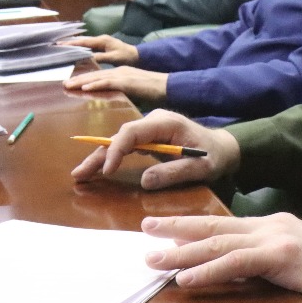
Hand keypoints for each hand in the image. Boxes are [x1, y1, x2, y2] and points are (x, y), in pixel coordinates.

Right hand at [60, 34, 137, 64]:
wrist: (136, 55)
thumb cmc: (127, 57)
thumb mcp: (114, 58)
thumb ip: (101, 57)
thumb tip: (88, 57)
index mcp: (102, 40)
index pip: (84, 42)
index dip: (72, 43)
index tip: (60, 44)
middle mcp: (100, 39)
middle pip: (82, 40)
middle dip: (69, 42)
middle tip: (56, 44)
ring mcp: (101, 42)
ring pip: (84, 43)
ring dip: (74, 44)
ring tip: (61, 46)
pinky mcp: (101, 46)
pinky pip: (88, 46)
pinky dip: (80, 47)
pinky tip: (74, 50)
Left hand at [64, 66, 167, 100]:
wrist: (169, 85)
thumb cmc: (155, 91)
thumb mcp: (135, 92)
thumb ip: (123, 95)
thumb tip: (114, 105)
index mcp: (121, 73)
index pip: (99, 75)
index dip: (85, 79)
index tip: (72, 83)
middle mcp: (119, 71)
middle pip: (95, 74)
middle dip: (78, 79)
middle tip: (63, 84)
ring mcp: (123, 74)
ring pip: (98, 76)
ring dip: (81, 81)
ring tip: (68, 85)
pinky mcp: (127, 81)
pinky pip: (108, 82)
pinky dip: (95, 84)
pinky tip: (85, 87)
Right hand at [71, 109, 239, 187]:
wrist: (222, 148)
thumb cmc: (214, 156)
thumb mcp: (200, 167)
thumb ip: (174, 172)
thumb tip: (145, 181)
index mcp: (166, 122)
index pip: (132, 132)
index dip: (117, 150)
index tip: (107, 171)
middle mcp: (153, 121)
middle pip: (120, 136)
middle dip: (99, 155)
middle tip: (79, 174)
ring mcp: (149, 128)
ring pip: (119, 141)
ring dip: (100, 157)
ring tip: (80, 174)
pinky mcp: (147, 137)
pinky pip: (125, 146)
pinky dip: (110, 158)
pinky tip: (96, 170)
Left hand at [141, 213, 301, 302]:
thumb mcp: (293, 265)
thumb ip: (263, 263)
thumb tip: (231, 272)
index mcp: (272, 225)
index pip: (223, 223)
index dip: (190, 225)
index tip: (162, 229)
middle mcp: (271, 224)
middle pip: (214, 225)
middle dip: (176, 229)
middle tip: (144, 232)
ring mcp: (277, 237)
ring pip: (219, 242)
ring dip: (182, 252)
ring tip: (154, 260)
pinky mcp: (283, 255)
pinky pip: (237, 262)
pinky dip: (209, 269)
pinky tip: (187, 277)